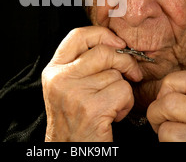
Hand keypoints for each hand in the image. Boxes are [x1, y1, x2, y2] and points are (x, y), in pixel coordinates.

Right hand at [41, 26, 142, 141]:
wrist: (71, 152)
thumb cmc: (75, 120)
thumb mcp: (68, 87)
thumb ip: (83, 64)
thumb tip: (116, 44)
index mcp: (54, 70)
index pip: (78, 35)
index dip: (102, 34)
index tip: (118, 43)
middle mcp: (60, 79)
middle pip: (103, 51)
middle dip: (124, 61)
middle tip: (132, 74)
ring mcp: (74, 92)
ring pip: (116, 74)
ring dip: (123, 90)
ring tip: (110, 105)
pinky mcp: (91, 108)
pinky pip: (123, 91)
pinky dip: (126, 104)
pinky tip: (113, 115)